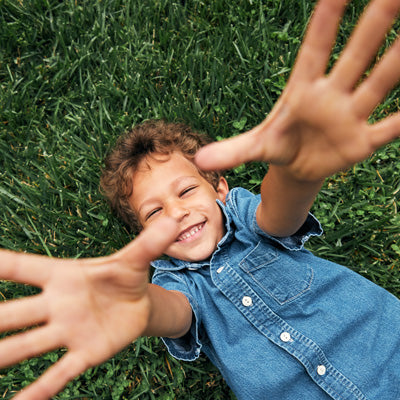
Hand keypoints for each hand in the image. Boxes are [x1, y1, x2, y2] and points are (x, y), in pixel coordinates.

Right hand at [0, 217, 177, 399]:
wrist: (137, 305)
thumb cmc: (124, 277)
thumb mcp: (136, 259)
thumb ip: (150, 242)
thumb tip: (173, 219)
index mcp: (65, 276)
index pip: (24, 268)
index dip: (0, 266)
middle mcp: (58, 304)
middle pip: (16, 313)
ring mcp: (69, 331)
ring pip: (27, 345)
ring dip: (3, 356)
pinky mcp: (85, 353)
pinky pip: (57, 374)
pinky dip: (38, 392)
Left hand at [196, 0, 399, 181]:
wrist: (298, 168)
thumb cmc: (278, 146)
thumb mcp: (254, 147)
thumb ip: (231, 151)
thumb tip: (198, 160)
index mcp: (302, 92)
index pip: (315, 49)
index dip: (326, 20)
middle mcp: (331, 96)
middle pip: (355, 56)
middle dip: (374, 25)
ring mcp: (350, 117)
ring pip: (379, 84)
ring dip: (398, 61)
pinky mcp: (362, 142)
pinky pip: (389, 128)